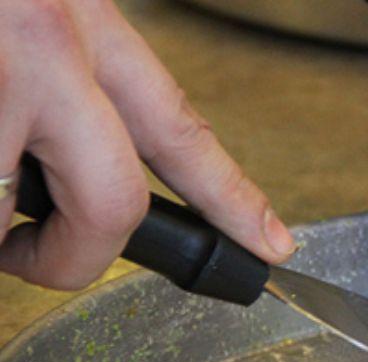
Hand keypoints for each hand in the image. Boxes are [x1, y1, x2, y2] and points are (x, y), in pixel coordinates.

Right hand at [0, 0, 293, 289]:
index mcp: (70, 18)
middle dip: (71, 258)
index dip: (233, 197)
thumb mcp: (24, 8)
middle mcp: (36, 47)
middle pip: (111, 202)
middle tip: (35, 260)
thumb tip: (56, 164)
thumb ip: (55, 73)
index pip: (178, 127)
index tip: (271, 244)